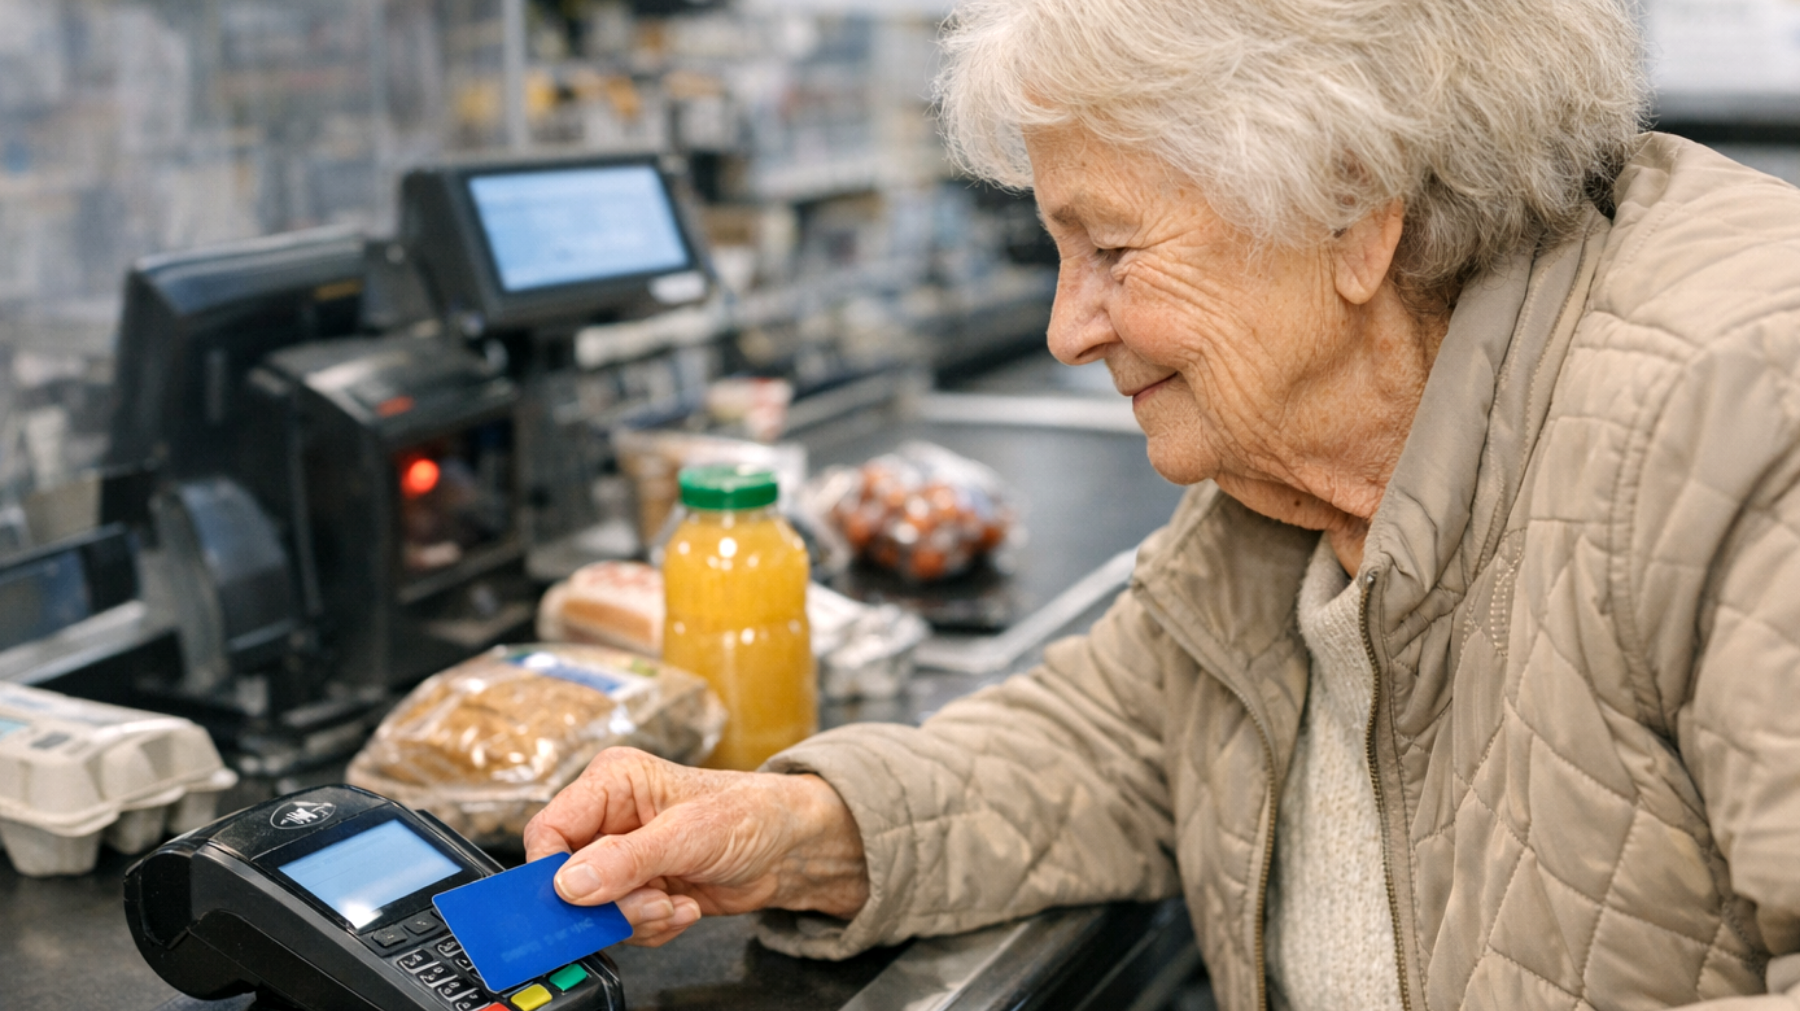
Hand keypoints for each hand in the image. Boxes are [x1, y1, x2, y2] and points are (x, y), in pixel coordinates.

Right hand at [523, 747, 869, 947]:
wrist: (791, 848)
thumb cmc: (752, 814)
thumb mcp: (689, 834)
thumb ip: (627, 858)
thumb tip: (571, 882)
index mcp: (612, 782)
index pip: (549, 829)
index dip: (554, 871)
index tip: (577, 901)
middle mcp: (610, 817)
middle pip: (567, 878)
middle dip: (608, 903)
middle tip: (648, 905)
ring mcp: (624, 857)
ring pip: (594, 909)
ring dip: (636, 919)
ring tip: (675, 903)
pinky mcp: (640, 889)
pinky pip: (622, 924)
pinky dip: (652, 927)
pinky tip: (685, 907)